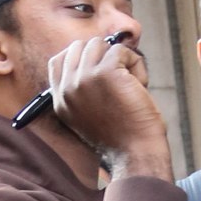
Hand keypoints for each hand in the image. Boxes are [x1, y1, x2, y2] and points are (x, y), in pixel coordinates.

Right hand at [47, 34, 170, 178]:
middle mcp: (68, 89)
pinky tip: (141, 87)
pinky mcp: (105, 72)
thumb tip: (97, 54)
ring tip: (131, 86)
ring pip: (100, 45)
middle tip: (120, 83)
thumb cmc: (123, 138)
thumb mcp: (90, 115)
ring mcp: (84, 78)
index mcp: (61, 101)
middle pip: (81, 47)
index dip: (82, 58)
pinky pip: (122, 50)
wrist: (136, 155)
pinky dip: (137, 66)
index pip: (59, 60)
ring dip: (121, 61)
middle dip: (104, 58)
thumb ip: (83, 89)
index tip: (102, 71)